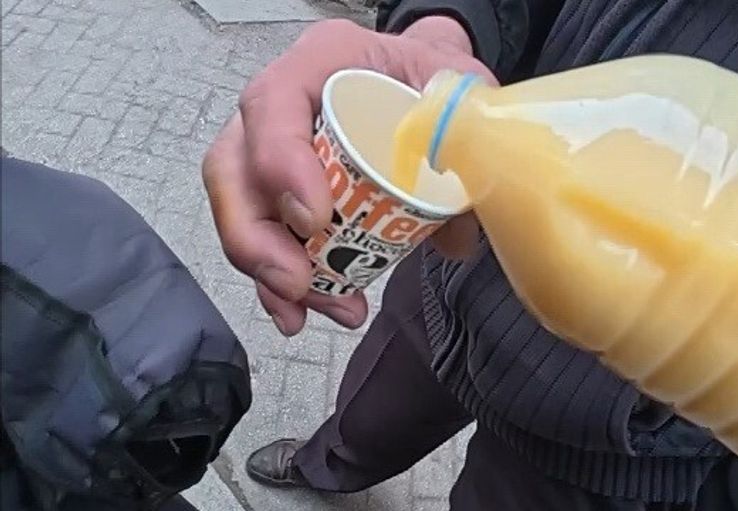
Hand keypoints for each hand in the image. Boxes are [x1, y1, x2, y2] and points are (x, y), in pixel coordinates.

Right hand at [202, 17, 494, 335]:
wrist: (422, 83)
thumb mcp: (458, 86)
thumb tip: (451, 231)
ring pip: (243, 212)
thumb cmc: (429, 77)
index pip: (274, 103)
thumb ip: (460, 142)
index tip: (315, 219)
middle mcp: (282, 105)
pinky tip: (311, 310)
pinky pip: (266, 238)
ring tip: (318, 310)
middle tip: (298, 284)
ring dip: (271, 273)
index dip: (280, 164)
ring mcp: (272, 149)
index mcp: (321, 60)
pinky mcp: (282, 192)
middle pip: (234, 170)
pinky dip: (283, 282)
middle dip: (257, 239)